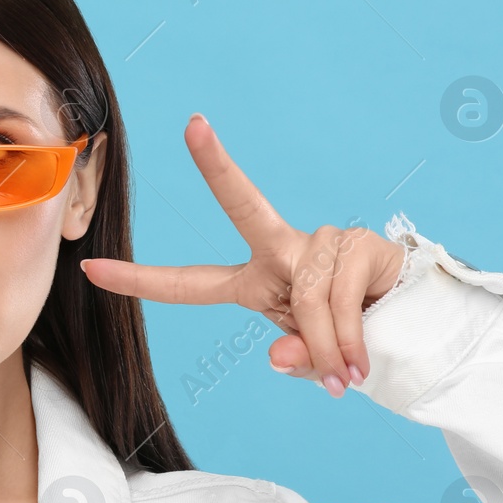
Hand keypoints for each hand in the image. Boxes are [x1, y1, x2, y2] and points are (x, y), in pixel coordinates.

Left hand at [79, 114, 405, 397]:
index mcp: (252, 282)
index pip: (187, 283)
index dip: (139, 281)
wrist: (411, 330)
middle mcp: (280, 252)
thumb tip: (282, 355)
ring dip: (328, 348)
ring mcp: (320, 243)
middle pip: (244, 205)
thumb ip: (293, 359)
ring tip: (348, 376)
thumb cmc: (348, 339)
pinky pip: (339, 299)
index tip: (90, 267)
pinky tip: (362, 357)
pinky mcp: (359, 244)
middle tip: (194, 125)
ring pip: (307, 299)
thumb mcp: (310, 361)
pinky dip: (348, 339)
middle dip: (217, 166)